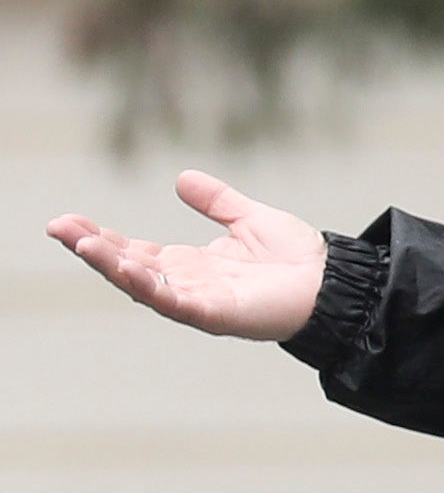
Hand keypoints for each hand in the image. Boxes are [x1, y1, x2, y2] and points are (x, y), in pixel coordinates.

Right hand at [48, 170, 332, 342]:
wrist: (336, 282)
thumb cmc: (297, 259)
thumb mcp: (249, 219)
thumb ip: (217, 202)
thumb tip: (182, 178)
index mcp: (190, 264)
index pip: (133, 249)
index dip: (100, 237)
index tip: (68, 221)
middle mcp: (187, 285)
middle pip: (127, 267)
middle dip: (92, 249)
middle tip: (58, 228)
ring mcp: (198, 301)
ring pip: (143, 285)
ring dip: (111, 265)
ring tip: (82, 244)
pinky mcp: (216, 314)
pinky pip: (174, 301)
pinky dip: (149, 286)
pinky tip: (129, 266)